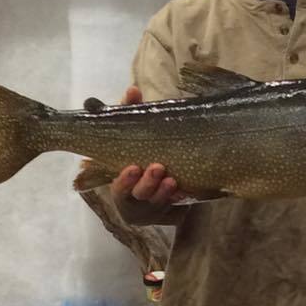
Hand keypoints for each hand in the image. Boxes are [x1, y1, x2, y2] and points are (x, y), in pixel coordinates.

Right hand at [111, 86, 187, 223]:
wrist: (165, 172)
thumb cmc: (143, 151)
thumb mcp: (135, 134)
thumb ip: (131, 113)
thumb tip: (133, 90)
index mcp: (121, 185)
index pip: (118, 188)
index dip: (124, 180)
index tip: (134, 166)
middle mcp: (134, 202)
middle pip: (139, 198)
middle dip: (147, 185)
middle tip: (158, 167)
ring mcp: (154, 211)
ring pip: (158, 206)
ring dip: (164, 193)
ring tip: (173, 179)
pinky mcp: (172, 215)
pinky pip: (177, 211)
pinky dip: (180, 202)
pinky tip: (186, 191)